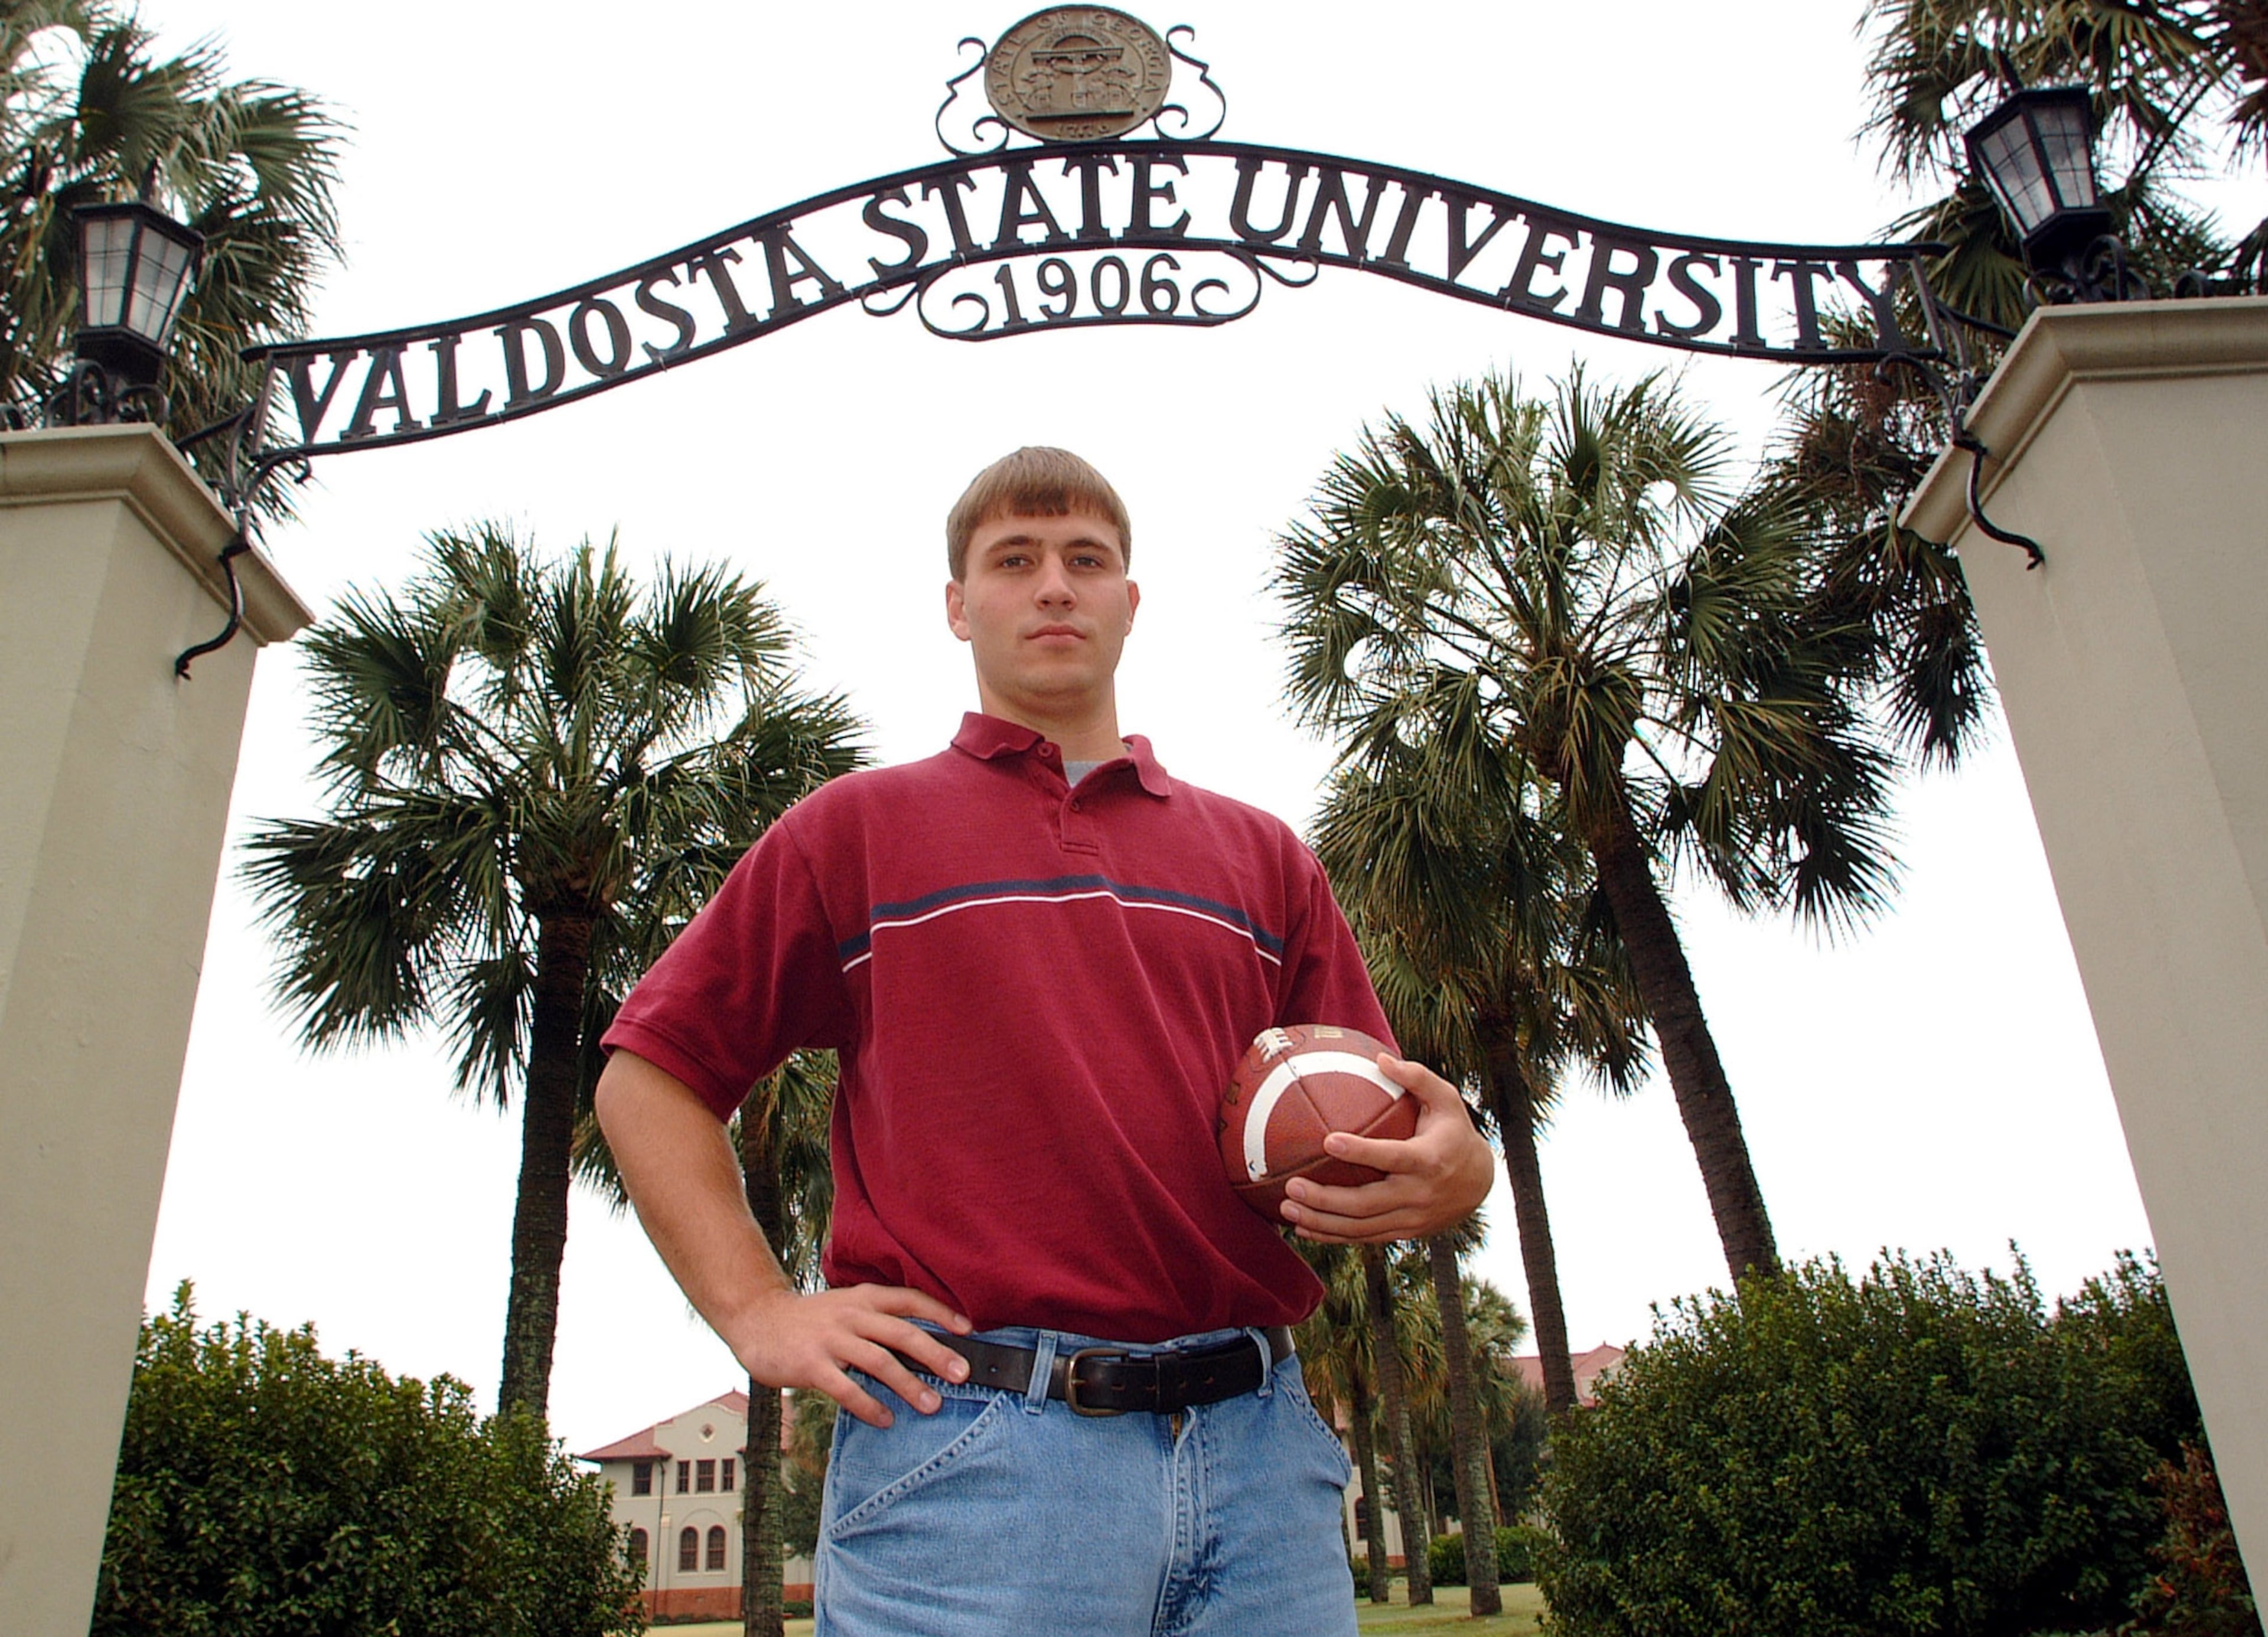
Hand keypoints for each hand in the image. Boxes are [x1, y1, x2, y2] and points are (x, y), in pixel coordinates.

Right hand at [728, 1283, 974, 1427]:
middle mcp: (852, 1315)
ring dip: (909, 1386)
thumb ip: (877, 1320)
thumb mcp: (845, 1307)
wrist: (757, 1319)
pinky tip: (885, 1420)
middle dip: (936, 1354)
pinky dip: (869, 1406)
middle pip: (903, 1333)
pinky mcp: (812, 1365)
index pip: (909, 1300)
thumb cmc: (809, 1320)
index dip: (941, 1313)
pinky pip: (847, 1389)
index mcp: (863, 1299)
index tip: (968, 1329)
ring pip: (880, 1362)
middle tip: (962, 1374)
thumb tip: (921, 1344)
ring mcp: (832, 1339)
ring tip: (932, 1405)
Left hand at [1279, 1054, 1495, 1243]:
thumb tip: (1380, 1057)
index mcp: (1429, 1159)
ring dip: (1322, 1222)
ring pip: (1361, 1227)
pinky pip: (1365, 1238)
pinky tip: (1304, 1227)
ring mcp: (1411, 1218)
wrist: (1481, 1182)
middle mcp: (1419, 1194)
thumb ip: (1417, 1077)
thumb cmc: (1454, 1131)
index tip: (1328, 1140)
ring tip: (1287, 1209)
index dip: (1361, 1152)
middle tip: (1291, 1185)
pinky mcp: (1405, 1233)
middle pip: (1367, 1203)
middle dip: (1326, 1199)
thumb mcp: (1446, 1099)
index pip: (1392, 1156)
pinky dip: (1334, 1235)